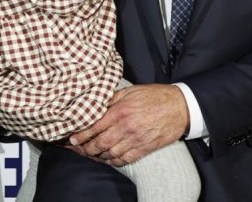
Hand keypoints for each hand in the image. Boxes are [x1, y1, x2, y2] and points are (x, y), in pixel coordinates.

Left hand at [67, 84, 187, 166]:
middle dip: (86, 148)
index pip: (94, 126)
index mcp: (120, 111)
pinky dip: (114, 161)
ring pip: (110, 153)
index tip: (72, 138)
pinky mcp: (145, 148)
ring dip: (98, 156)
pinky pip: (125, 159)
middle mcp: (126, 127)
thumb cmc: (155, 96)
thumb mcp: (131, 91)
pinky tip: (109, 159)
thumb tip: (95, 103)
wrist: (180, 107)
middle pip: (99, 143)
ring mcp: (136, 139)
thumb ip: (112, 98)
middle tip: (78, 149)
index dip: (80, 135)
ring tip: (91, 154)